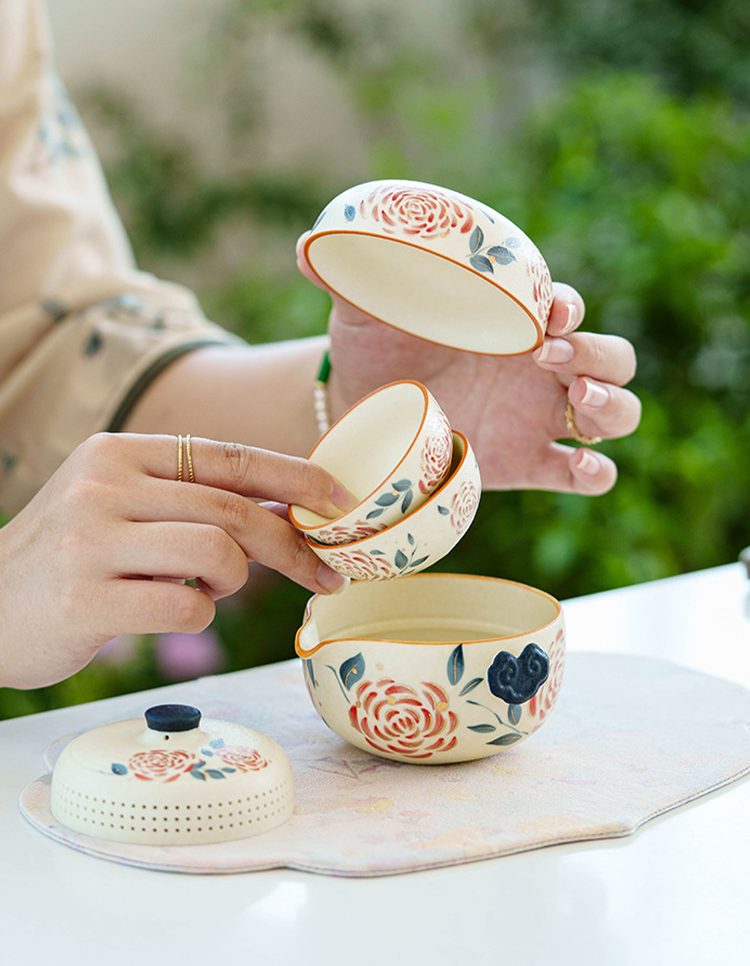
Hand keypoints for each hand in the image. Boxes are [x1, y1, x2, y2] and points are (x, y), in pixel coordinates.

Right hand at [0, 433, 352, 688]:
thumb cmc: (71, 558)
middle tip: (326, 573)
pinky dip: (197, 617)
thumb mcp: (120, 505)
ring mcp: (91, 540)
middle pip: (234, 509)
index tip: (342, 502)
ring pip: (218, 554)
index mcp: (121, 452)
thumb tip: (290, 509)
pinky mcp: (85, 598)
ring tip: (202, 590)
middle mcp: (105, 485)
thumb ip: (191, 499)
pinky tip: (165, 613)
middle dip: (293, 546)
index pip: (231, 456)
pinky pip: (186, 608)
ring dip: (232, 583)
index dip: (297, 478)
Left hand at [297, 236, 639, 494]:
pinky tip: (579, 465)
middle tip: (553, 356)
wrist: (362, 410)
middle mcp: (539, 369)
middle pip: (612, 359)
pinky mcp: (528, 464)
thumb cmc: (373, 348)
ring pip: (615, 413)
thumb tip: (308, 243)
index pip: (568, 307)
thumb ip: (348, 276)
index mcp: (515, 323)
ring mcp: (538, 418)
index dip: (571, 307)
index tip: (548, 312)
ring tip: (576, 401)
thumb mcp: (363, 311)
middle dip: (600, 355)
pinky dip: (596, 472)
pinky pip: (586, 473)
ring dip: (611, 405)